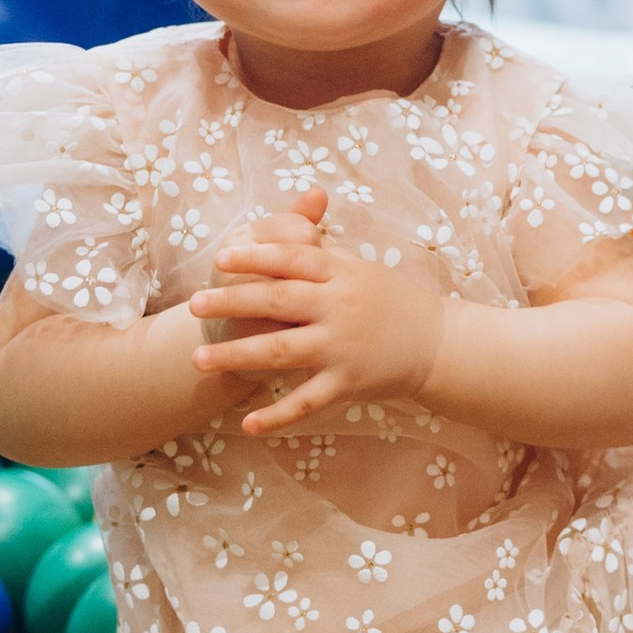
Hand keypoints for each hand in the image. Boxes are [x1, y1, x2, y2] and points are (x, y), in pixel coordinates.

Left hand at [189, 188, 447, 432]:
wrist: (440, 343)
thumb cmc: (394, 302)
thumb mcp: (362, 268)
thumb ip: (324, 248)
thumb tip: (299, 209)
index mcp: (342, 274)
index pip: (293, 259)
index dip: (256, 255)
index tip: (220, 257)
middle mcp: (340, 307)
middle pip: (277, 302)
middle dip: (231, 302)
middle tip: (192, 304)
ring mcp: (343, 347)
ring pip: (281, 352)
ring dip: (236, 355)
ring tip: (198, 358)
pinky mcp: (349, 382)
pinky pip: (306, 401)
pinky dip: (277, 414)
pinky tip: (247, 423)